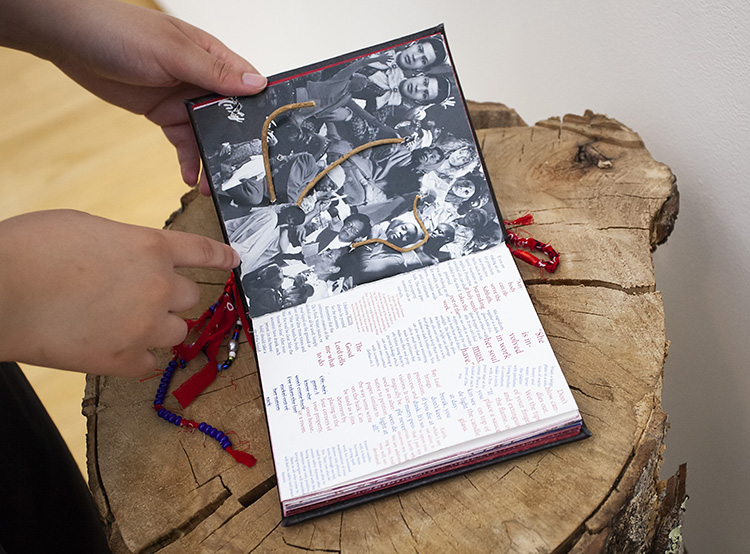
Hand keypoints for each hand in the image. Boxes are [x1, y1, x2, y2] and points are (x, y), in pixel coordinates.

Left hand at [0, 0, 266, 192]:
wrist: (69, 39)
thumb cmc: (119, 30)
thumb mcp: (172, 52)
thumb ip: (213, 72)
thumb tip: (257, 84)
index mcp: (213, 57)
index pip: (249, 87)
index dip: (262, 113)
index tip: (272, 142)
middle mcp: (202, 80)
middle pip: (232, 118)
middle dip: (239, 147)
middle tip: (245, 176)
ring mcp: (183, 98)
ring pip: (208, 135)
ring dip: (212, 159)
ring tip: (212, 186)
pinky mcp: (163, 114)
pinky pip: (183, 142)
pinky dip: (187, 161)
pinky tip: (189, 178)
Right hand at [0, 210, 238, 376]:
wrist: (1, 291)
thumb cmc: (33, 249)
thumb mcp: (88, 227)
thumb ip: (125, 244)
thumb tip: (132, 257)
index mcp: (151, 247)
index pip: (202, 251)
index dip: (222, 256)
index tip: (235, 260)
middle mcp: (159, 287)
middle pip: (191, 296)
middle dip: (171, 296)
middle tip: (140, 296)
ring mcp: (145, 325)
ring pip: (177, 330)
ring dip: (159, 326)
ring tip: (124, 322)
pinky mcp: (124, 359)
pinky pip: (150, 362)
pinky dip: (137, 356)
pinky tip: (116, 347)